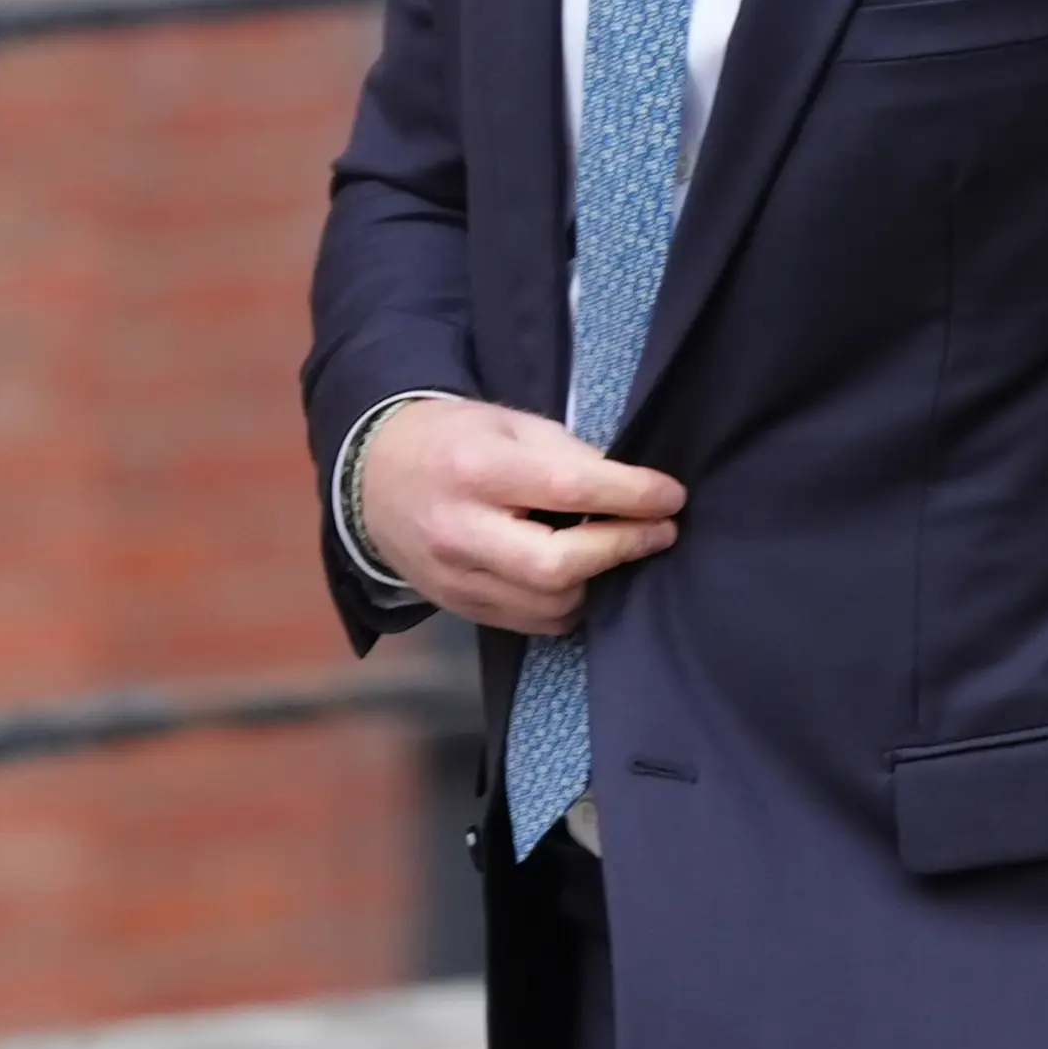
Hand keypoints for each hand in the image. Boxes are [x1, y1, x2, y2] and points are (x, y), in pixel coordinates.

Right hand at [357, 397, 683, 634]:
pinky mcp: (460, 608)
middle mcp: (460, 531)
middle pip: (557, 565)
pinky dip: (569, 603)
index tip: (672, 496)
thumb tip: (634, 490)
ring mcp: (456, 578)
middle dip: (621, 548)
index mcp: (475, 469)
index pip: (567, 489)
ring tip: (618, 546)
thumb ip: (569, 455)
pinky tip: (582, 575)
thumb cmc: (455, 440)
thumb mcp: (510, 424)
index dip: (631, 496)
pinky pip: (533, 624)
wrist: (375, 478)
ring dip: (600, 579)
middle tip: (661, 530)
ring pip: (550, 603)